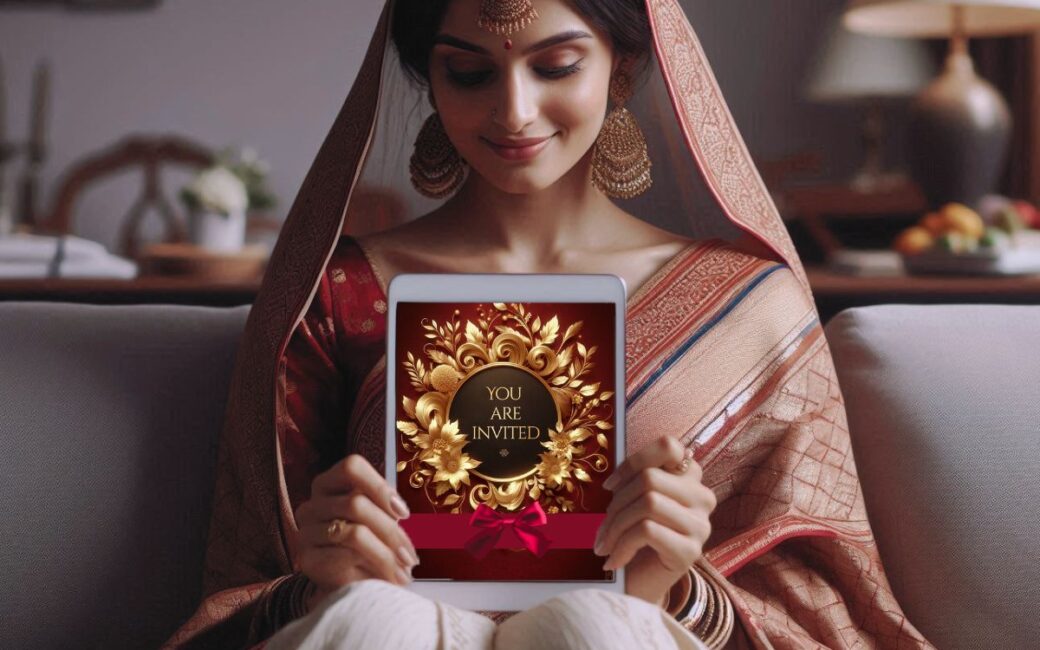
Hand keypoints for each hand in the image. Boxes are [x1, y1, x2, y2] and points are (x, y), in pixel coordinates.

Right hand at [294, 454, 418, 611]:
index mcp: (329, 484)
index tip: (404, 513)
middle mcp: (312, 504)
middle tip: (411, 555)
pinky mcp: (307, 558)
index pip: (352, 467)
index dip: (380, 487)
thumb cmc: (368, 546)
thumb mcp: (379, 520)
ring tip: (405, 569)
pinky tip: (388, 578)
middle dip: (390, 531)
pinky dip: (373, 566)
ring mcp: (306, 531)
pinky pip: (345, 555)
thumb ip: (386, 506)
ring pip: (354, 532)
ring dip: (387, 553)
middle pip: (356, 503)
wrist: (348, 585)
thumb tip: (400, 510)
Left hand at [593, 436, 716, 606]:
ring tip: (603, 544)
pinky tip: (613, 560)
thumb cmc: (635, 540)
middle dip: (616, 503)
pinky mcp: (691, 550)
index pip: (669, 446)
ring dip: (615, 526)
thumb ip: (633, 481)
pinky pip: (648, 531)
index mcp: (689, 477)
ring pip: (648, 503)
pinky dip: (622, 545)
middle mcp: (702, 497)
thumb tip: (612, 480)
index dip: (633, 460)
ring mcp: (700, 524)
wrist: (641, 586)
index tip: (610, 486)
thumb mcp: (633, 502)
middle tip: (601, 526)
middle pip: (650, 478)